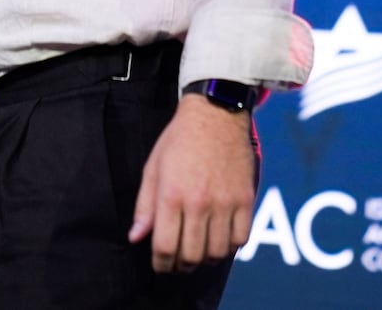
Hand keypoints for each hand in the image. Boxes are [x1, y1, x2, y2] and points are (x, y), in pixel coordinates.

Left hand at [127, 95, 255, 271]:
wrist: (215, 115)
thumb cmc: (179, 140)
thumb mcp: (153, 168)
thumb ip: (145, 205)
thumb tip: (136, 237)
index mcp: (171, 194)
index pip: (165, 245)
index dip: (161, 263)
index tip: (160, 266)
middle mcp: (199, 202)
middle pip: (192, 255)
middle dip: (181, 265)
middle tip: (178, 263)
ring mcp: (225, 203)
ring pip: (217, 252)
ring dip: (205, 259)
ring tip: (198, 253)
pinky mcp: (246, 200)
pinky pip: (241, 239)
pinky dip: (229, 246)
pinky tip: (219, 240)